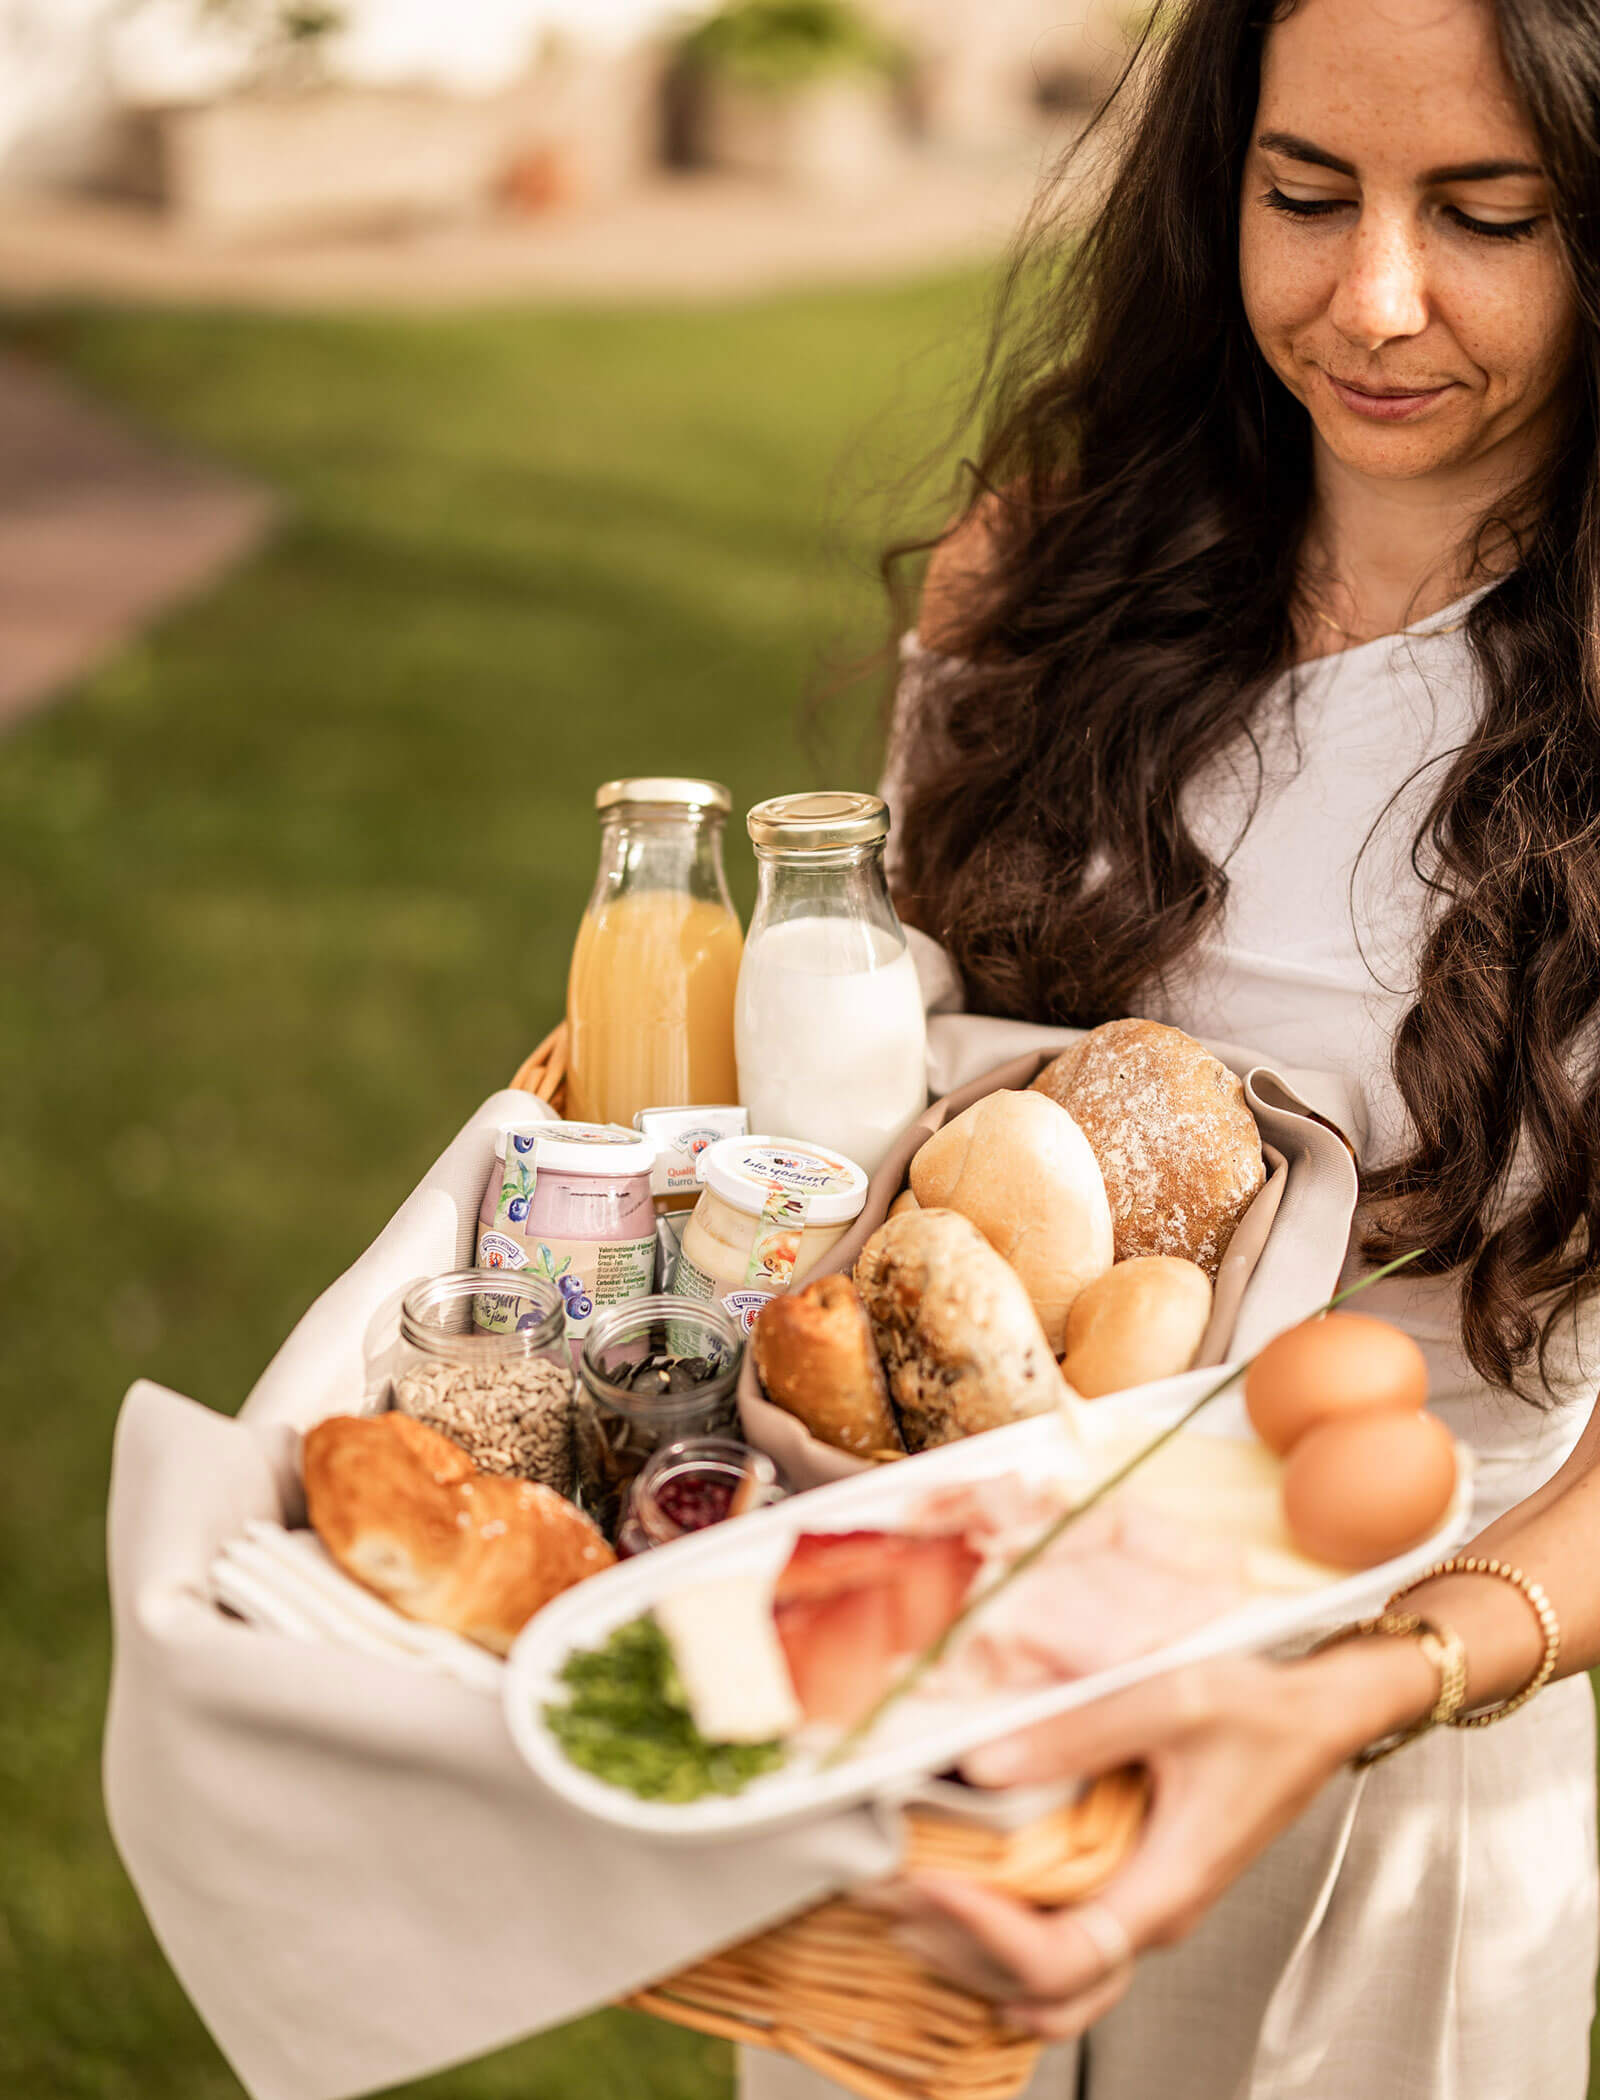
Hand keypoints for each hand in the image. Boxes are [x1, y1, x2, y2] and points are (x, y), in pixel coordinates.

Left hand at [877, 1640, 1433, 2039]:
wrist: (1314, 1716)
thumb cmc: (1259, 1712)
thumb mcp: (1169, 1700)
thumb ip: (1076, 1730)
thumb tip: (981, 1762)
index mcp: (1164, 1890)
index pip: (1058, 1960)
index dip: (983, 1932)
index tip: (927, 1877)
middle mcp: (1149, 1915)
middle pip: (1039, 1993)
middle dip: (958, 1952)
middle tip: (886, 1890)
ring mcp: (1139, 1905)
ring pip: (1046, 1981)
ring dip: (971, 1951)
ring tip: (902, 1894)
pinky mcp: (1130, 1883)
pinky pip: (1058, 1941)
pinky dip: (999, 1933)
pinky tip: (955, 1889)